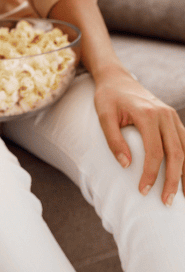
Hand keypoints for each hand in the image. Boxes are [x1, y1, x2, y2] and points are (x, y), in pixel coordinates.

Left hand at [93, 65, 184, 205]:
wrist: (117, 79)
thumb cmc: (108, 97)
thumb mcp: (103, 115)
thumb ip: (113, 139)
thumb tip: (126, 165)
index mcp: (148, 114)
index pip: (154, 151)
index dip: (151, 173)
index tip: (143, 190)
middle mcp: (165, 115)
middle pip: (176, 153)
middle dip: (173, 180)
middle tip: (166, 202)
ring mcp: (172, 116)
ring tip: (182, 196)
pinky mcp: (174, 119)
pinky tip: (184, 176)